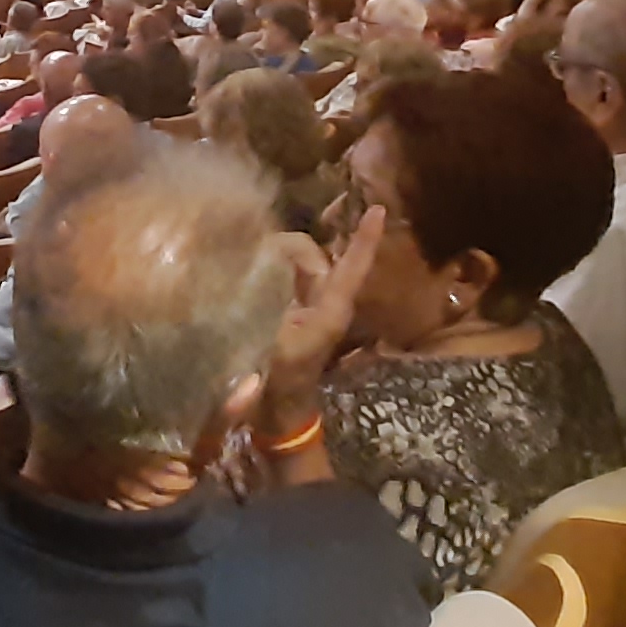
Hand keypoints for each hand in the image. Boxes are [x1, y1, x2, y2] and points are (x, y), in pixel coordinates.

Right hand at [263, 202, 383, 431]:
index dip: (365, 239)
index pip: (352, 268)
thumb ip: (272, 324)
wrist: (280, 417)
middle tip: (256, 242)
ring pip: (299, 268)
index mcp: (328, 312)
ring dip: (280, 255)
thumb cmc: (283, 388)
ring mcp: (306, 311)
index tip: (379, 210)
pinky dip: (271, 268)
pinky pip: (284, 282)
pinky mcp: (289, 317)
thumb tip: (258, 302)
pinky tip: (246, 263)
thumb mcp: (280, 355)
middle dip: (293, 244)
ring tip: (247, 247)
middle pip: (316, 259)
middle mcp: (323, 306)